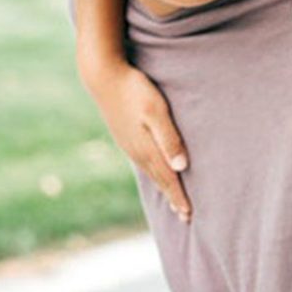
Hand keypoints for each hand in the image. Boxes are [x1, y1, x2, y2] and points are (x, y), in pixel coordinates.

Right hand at [90, 66, 191, 221]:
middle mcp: (136, 150)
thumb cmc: (134, 90)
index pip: (167, 178)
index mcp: (146, 147)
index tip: (188, 214)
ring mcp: (128, 143)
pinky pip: (141, 161)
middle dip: (172, 196)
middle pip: (159, 178)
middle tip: (184, 215)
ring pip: (149, 171)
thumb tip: (180, 168)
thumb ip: (169, 138)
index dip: (178, 196)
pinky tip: (153, 169)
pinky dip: (152, 171)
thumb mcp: (156, 111)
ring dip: (162, 185)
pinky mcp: (124, 134)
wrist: (103, 76)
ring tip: (171, 197)